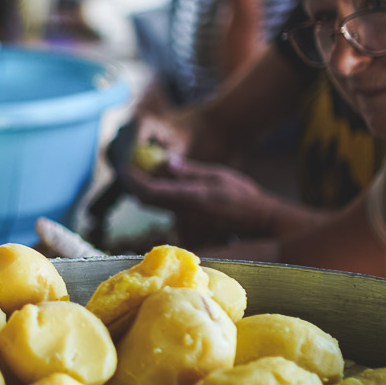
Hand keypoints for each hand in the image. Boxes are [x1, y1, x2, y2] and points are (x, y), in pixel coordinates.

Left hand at [126, 157, 279, 237]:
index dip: (132, 179)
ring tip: (144, 169)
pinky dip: (159, 194)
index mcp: (189, 197)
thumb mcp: (217, 175)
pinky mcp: (191, 222)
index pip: (149, 191)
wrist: (260, 221)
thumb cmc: (244, 196)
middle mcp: (183, 211)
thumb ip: (189, 171)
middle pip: (147, 200)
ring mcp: (186, 219)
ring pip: (156, 204)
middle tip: (130, 165)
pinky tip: (164, 182)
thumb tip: (166, 162)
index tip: (125, 166)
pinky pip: (167, 207)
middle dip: (134, 183)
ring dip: (146, 188)